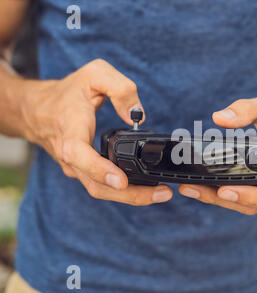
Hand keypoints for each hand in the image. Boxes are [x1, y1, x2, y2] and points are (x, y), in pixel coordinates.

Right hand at [20, 59, 172, 204]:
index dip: (100, 170)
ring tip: (162, 194)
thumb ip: (120, 88)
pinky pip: (103, 187)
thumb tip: (138, 115)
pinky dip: (124, 192)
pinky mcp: (84, 172)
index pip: (79, 155)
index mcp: (70, 131)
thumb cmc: (67, 92)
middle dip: (131, 194)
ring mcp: (76, 168)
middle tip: (162, 194)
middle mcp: (71, 156)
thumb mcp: (94, 74)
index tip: (121, 180)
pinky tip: (147, 189)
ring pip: (102, 191)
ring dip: (132, 197)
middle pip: (97, 185)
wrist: (38, 110)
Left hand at [179, 95, 256, 214]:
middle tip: (195, 189)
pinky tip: (204, 187)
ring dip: (223, 200)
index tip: (225, 190)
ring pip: (254, 205)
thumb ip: (246, 109)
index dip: (254, 196)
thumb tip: (219, 118)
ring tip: (191, 189)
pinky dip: (229, 195)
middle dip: (228, 199)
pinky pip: (251, 198)